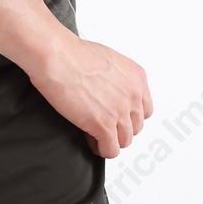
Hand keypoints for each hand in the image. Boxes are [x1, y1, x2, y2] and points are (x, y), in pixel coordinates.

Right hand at [26, 35, 152, 158]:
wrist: (58, 57)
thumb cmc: (74, 54)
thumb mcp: (109, 61)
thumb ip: (118, 80)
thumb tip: (112, 93)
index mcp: (136, 77)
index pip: (144, 110)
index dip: (129, 116)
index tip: (117, 117)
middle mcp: (133, 95)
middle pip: (135, 127)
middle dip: (119, 128)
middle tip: (103, 126)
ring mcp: (120, 111)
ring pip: (124, 141)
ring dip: (110, 140)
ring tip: (94, 134)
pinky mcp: (104, 125)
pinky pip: (110, 150)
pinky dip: (101, 149)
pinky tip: (90, 141)